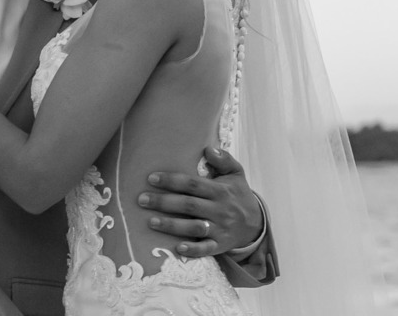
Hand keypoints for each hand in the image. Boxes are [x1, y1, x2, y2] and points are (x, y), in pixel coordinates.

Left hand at [138, 147, 263, 257]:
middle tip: (141, 200)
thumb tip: (208, 148)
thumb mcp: (236, 173)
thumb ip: (224, 159)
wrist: (256, 224)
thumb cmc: (237, 194)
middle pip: (189, 205)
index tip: (151, 178)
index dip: (171, 181)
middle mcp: (219, 210)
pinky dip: (193, 250)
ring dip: (172, 226)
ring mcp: (220, 229)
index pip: (192, 184)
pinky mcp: (220, 245)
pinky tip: (178, 248)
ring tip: (150, 222)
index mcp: (220, 190)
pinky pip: (206, 249)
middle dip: (164, 202)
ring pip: (194, 227)